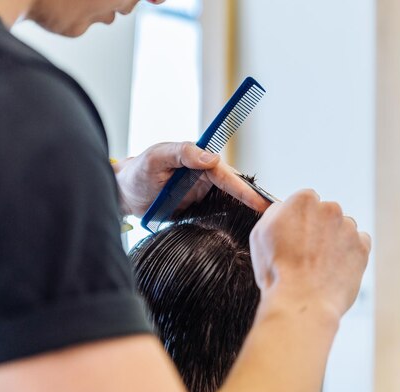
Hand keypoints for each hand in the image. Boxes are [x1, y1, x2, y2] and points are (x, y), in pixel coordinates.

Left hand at [112, 141, 270, 217]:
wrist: (124, 194)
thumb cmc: (137, 172)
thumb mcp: (156, 157)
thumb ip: (182, 151)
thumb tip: (212, 156)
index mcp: (199, 162)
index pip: (227, 176)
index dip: (245, 189)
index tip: (260, 201)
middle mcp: (205, 177)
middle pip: (235, 189)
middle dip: (255, 201)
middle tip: (275, 216)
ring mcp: (202, 194)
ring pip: (230, 203)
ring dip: (247, 213)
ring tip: (267, 227)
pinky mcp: (198, 210)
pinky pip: (218, 214)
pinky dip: (233, 221)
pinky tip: (245, 232)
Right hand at [249, 190, 370, 321]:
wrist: (301, 300)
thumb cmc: (277, 270)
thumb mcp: (260, 234)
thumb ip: (274, 212)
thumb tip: (283, 207)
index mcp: (304, 201)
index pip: (306, 200)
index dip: (300, 219)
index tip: (297, 234)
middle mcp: (329, 208)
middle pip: (326, 212)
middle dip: (319, 228)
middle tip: (307, 252)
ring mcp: (349, 227)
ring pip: (343, 228)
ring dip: (335, 240)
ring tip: (320, 264)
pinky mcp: (363, 247)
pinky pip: (359, 243)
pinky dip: (350, 253)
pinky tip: (335, 267)